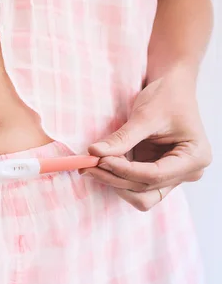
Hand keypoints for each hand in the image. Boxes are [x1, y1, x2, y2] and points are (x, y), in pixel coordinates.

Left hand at [82, 65, 211, 210]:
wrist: (172, 89)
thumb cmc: (167, 97)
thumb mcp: (145, 115)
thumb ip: (122, 138)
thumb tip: (94, 152)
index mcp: (194, 158)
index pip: (154, 175)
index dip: (123, 170)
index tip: (99, 159)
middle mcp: (187, 173)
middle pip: (145, 188)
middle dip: (114, 178)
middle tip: (89, 164)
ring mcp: (172, 177)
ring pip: (139, 194)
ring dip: (114, 182)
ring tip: (93, 165)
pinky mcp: (157, 174)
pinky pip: (135, 185)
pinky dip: (117, 177)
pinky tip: (102, 163)